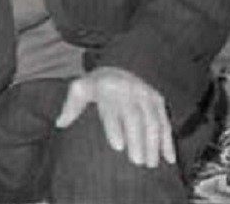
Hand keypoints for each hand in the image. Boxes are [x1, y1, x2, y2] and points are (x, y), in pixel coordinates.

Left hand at [57, 67, 175, 168]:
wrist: (118, 67)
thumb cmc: (97, 85)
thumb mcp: (81, 88)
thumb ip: (71, 104)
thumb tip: (61, 122)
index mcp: (106, 87)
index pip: (111, 108)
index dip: (115, 126)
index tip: (118, 146)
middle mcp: (127, 89)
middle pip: (134, 116)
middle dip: (137, 138)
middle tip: (137, 161)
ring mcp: (144, 94)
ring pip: (152, 119)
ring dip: (154, 142)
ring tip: (151, 163)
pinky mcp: (157, 99)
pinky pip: (164, 120)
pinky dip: (168, 139)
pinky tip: (168, 157)